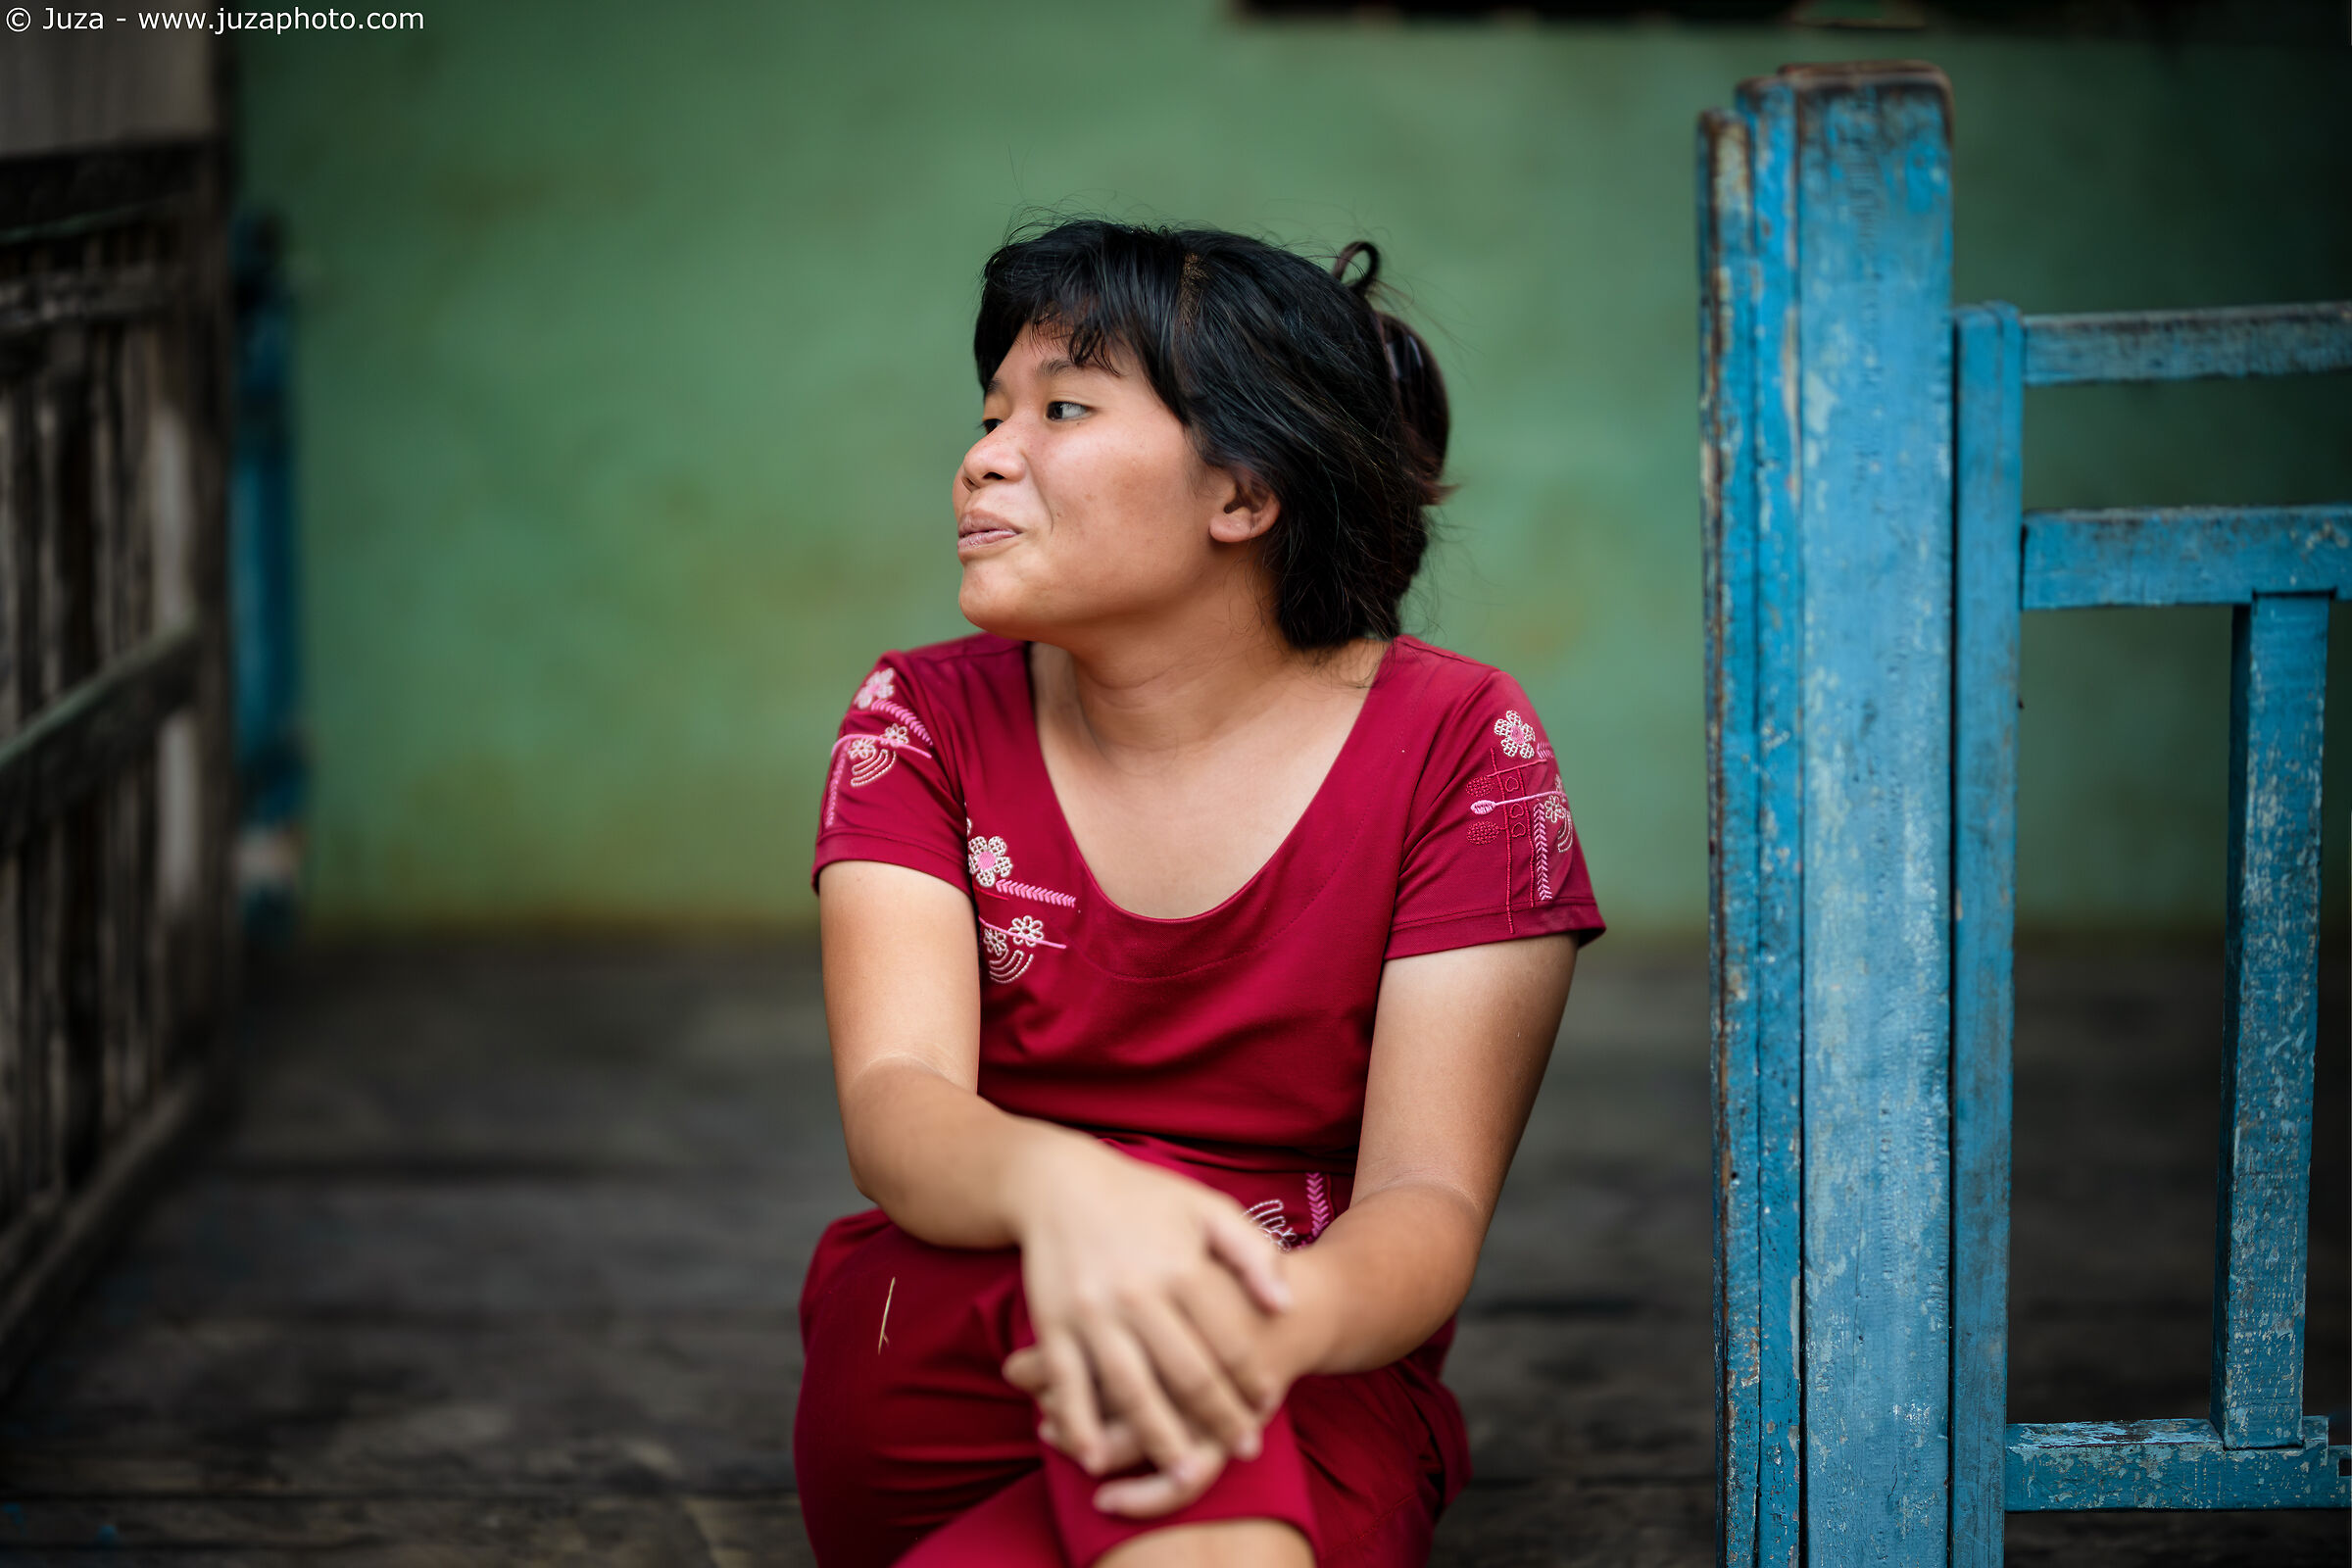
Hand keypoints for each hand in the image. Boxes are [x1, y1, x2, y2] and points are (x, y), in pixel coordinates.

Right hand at [1004, 1138, 1297, 1512]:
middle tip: (1244, 1448)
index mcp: (1180, 1266)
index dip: (1252, 1376)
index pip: (1227, 1337)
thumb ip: (1252, 1252)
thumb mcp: (1206, 1208)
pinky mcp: (1052, 1324)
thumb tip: (1285, 1304)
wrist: (1058, 1182)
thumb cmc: (1142, 1197)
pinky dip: (1080, 1425)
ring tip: (1184, 1473)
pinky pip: (1068, 1385)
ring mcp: (1092, 1313)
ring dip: (1158, 1439)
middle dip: (1219, 1418)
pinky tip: (1096, 1458)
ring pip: (1131, 1389)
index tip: (1268, 1402)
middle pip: (1187, 1373)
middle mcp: (1137, 1293)